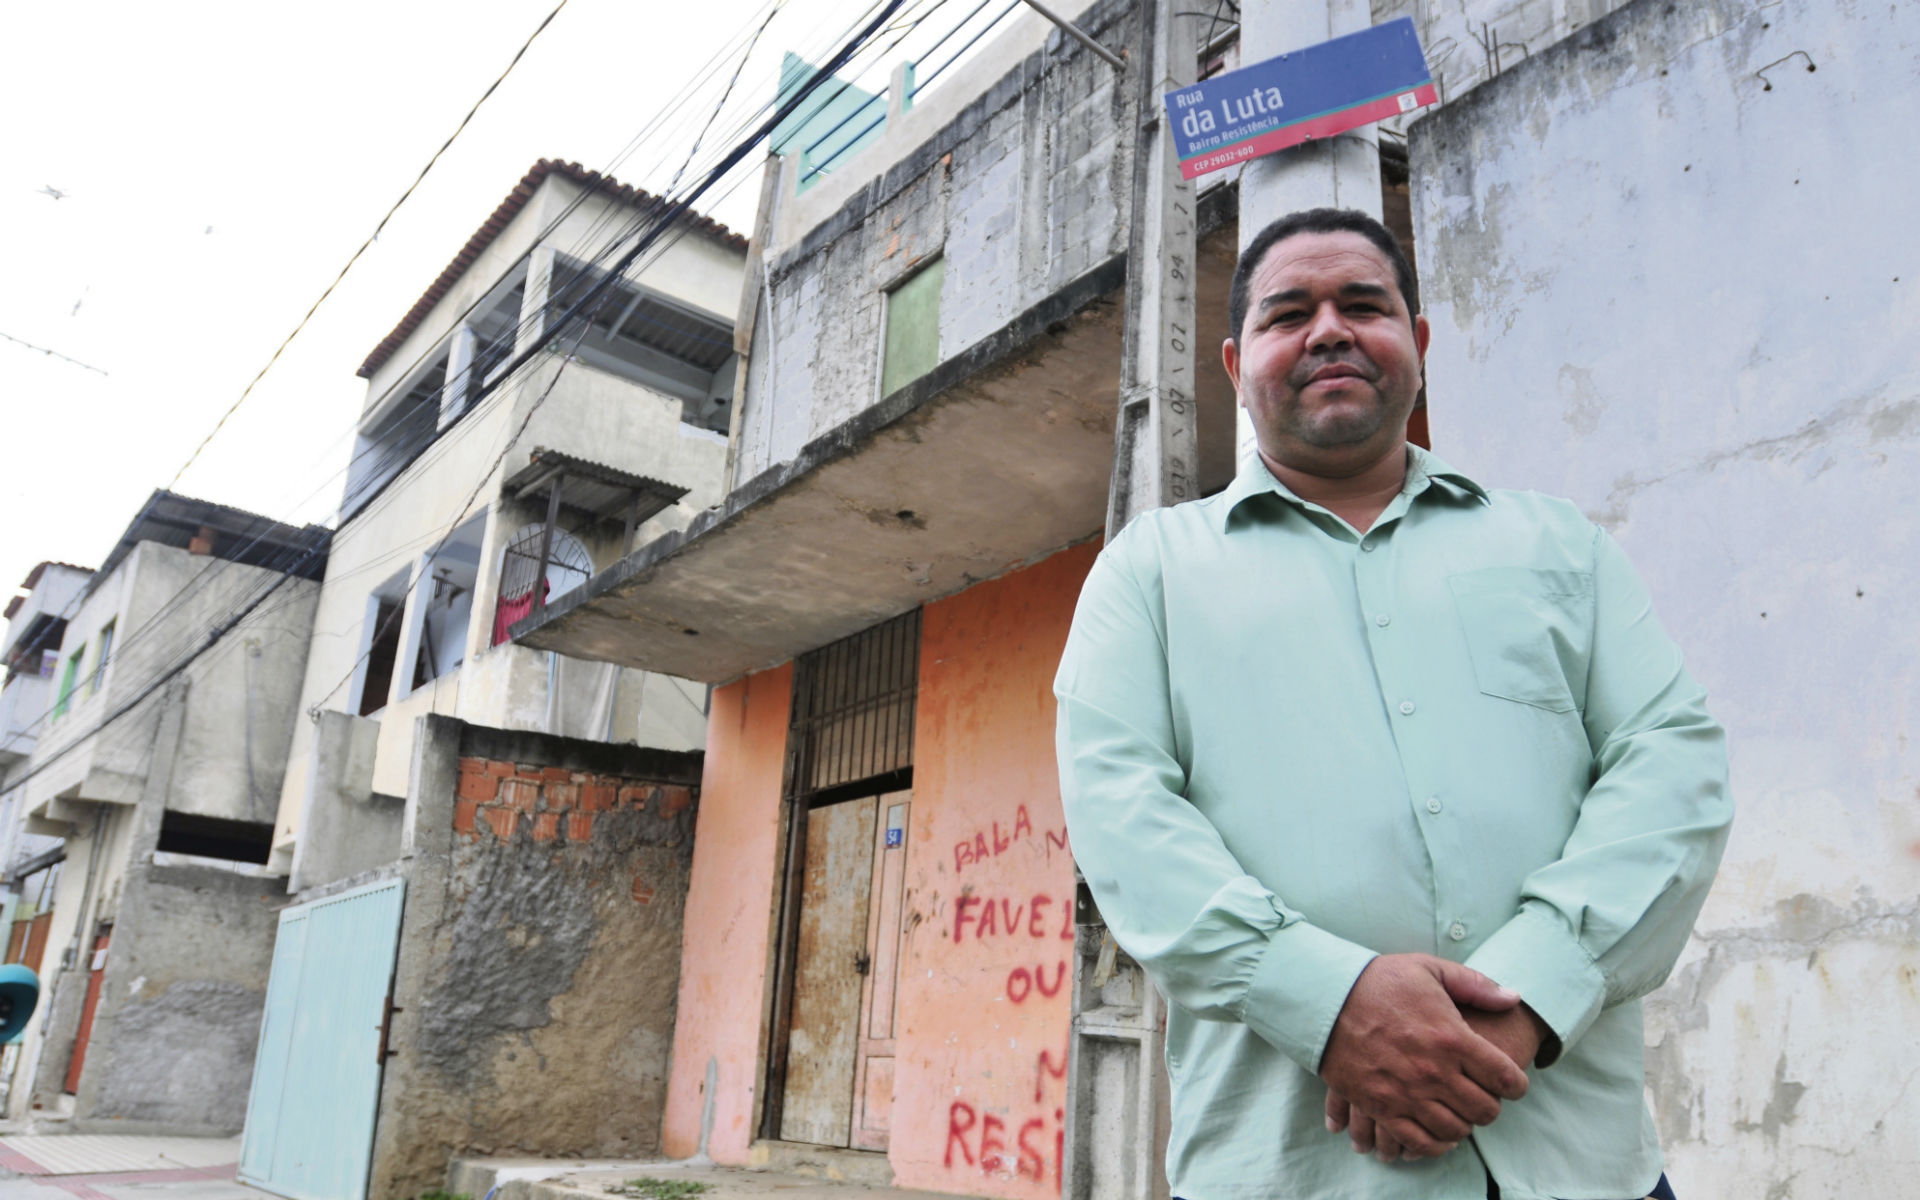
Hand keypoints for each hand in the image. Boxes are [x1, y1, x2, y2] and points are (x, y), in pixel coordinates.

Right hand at [1317, 954, 1530, 1158]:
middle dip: (1491, 1106)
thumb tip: (1513, 997)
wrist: (1325, 998)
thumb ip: (1475, 984)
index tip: (1512, 1084)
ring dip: (1463, 1124)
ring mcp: (1406, 1093)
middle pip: (1484, 1110)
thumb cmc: (1378, 982)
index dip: (1517, 1086)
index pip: (1505, 1078)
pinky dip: (1435, 1144)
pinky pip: (1418, 1142)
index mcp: (1452, 1038)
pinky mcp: (1380, 1106)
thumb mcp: (1428, 969)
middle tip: (1483, 1096)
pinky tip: (1437, 1132)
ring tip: (1458, 1111)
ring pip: (1455, 1130)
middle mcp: (1433, 1071)